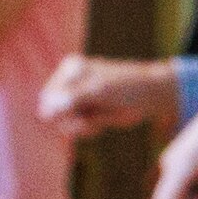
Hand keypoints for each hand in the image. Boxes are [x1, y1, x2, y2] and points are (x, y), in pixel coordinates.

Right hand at [40, 55, 179, 137]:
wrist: (152, 94)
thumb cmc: (128, 87)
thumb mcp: (100, 91)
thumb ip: (72, 99)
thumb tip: (46, 112)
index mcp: (70, 68)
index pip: (49, 98)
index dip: (62, 112)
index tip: (81, 114)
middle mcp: (69, 81)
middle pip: (52, 113)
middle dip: (72, 121)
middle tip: (91, 121)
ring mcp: (76, 97)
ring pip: (63, 123)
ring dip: (81, 127)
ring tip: (99, 121)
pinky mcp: (85, 111)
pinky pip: (75, 128)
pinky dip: (87, 130)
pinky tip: (101, 124)